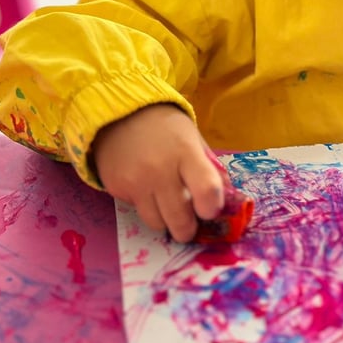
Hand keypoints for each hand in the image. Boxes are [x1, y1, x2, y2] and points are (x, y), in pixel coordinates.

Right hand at [93, 104, 224, 242]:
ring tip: (167, 205)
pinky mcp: (116, 188)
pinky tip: (146, 189)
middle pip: (180, 219)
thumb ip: (209, 168)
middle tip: (189, 225)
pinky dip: (145, 207)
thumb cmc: (165, 127)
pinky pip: (137, 211)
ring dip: (165, 220)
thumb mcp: (193, 138)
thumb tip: (226, 199)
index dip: (212, 208)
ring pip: (157, 223)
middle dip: (188, 229)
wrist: (121, 113)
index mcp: (186, 152)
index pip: (206, 191)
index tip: (210, 210)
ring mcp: (135, 181)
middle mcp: (159, 169)